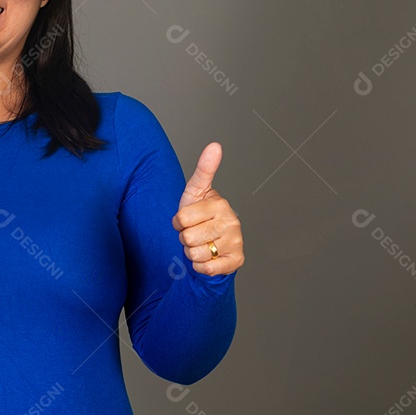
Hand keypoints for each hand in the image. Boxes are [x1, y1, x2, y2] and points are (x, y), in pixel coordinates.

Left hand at [171, 142, 243, 275]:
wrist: (212, 240)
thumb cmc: (200, 214)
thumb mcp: (196, 190)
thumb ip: (204, 169)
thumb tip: (215, 145)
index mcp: (220, 204)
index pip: (182, 218)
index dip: (179, 221)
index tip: (188, 218)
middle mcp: (232, 223)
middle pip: (187, 237)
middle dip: (185, 238)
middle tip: (195, 232)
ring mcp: (236, 243)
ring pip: (195, 254)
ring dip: (192, 252)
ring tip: (201, 243)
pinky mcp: (236, 261)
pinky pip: (206, 269)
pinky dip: (201, 266)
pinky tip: (208, 257)